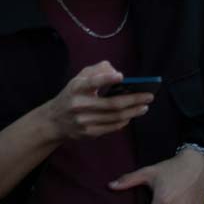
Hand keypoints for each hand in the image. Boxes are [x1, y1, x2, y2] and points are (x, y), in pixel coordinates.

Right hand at [37, 63, 152, 142]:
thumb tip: (115, 71)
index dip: (107, 79)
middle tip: (149, 96)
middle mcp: (80, 105)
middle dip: (133, 99)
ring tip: (144, 106)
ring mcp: (84, 121)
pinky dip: (124, 121)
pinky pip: (112, 127)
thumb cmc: (71, 95)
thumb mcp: (78, 78)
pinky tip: (132, 115)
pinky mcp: (89, 133)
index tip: (122, 76)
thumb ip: (96, 70)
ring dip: (133, 112)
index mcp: (77, 88)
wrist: (54, 121)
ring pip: (115, 117)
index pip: (93, 82)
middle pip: (112, 104)